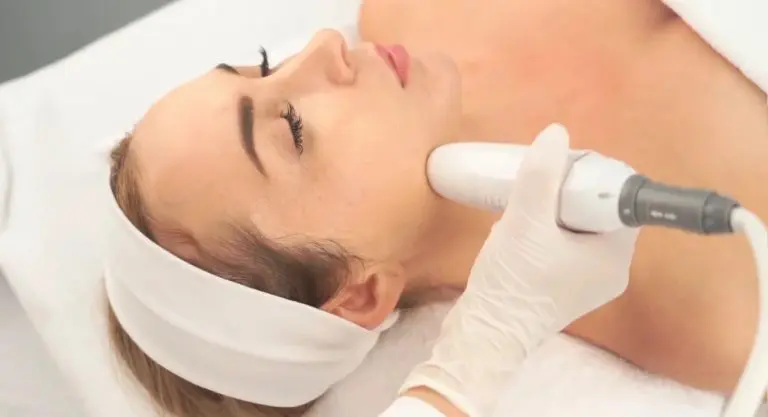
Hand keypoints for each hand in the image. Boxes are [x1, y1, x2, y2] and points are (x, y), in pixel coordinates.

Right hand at [400, 124, 638, 416]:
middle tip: (538, 188)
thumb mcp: (525, 221)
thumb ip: (541, 175)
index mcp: (614, 258)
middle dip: (566, 196)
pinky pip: (564, 247)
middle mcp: (609, 273)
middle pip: (597, 214)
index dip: (593, 180)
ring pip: (578, 229)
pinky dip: (544, 233)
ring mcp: (586, 284)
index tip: (563, 170)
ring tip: (523, 210)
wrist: (484, 334)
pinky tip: (518, 232)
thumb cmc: (512, 282)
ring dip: (552, 213)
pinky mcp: (563, 289)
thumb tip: (556, 133)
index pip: (618, 203)